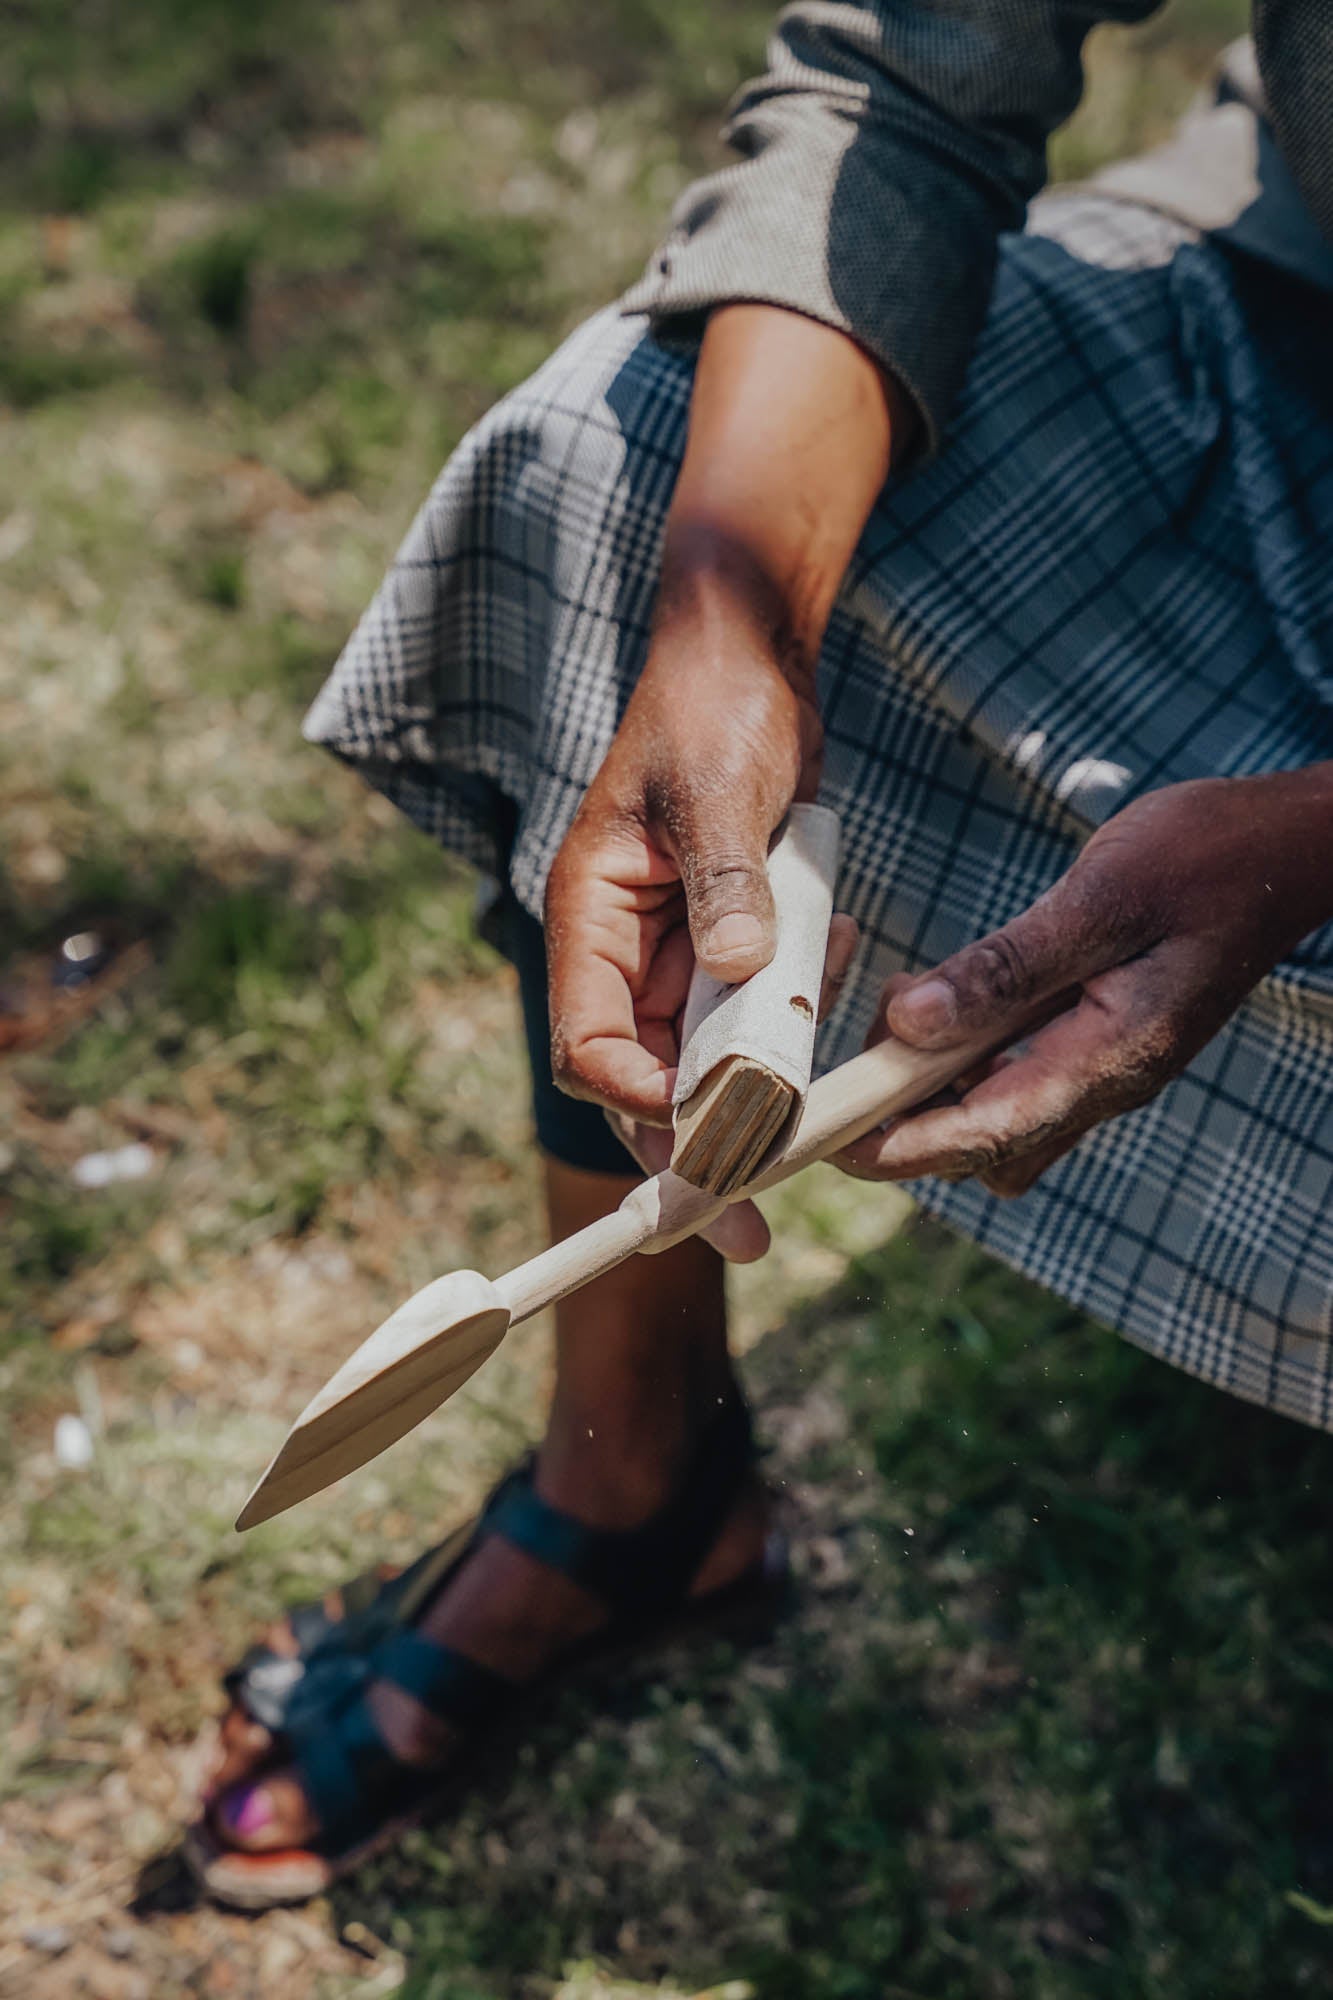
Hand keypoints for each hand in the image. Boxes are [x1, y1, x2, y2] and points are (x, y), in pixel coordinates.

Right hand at [546, 622, 822, 1121]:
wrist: (748, 664)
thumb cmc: (711, 710)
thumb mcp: (717, 790)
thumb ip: (725, 881)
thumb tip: (739, 968)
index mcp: (590, 917)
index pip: (587, 1047)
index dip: (640, 1101)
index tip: (713, 1122)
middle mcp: (624, 949)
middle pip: (641, 1080)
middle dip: (693, 1142)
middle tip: (751, 1215)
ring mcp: (677, 951)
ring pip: (704, 1057)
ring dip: (761, 1074)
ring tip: (825, 1072)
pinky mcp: (729, 941)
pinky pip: (756, 1008)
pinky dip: (800, 1006)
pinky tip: (847, 949)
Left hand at [836, 770, 1332, 1196]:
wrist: (1290, 849)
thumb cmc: (1208, 859)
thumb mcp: (1102, 900)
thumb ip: (1008, 968)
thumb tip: (912, 1023)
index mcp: (1109, 1059)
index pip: (983, 1135)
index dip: (897, 1147)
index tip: (825, 1140)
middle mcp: (1105, 1081)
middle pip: (984, 1148)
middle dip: (908, 1122)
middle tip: (856, 1054)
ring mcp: (1104, 1065)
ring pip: (999, 1118)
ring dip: (937, 1087)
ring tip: (897, 1015)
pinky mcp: (1099, 1039)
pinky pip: (1017, 1074)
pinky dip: (968, 1054)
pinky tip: (944, 1000)